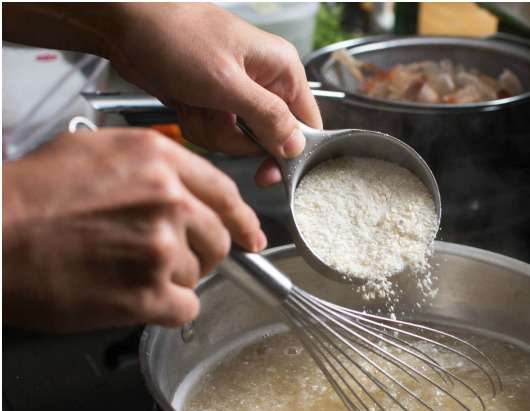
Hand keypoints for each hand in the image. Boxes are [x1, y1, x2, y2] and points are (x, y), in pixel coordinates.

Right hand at [2, 128, 264, 330]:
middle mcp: (167, 200)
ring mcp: (161, 247)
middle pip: (217, 239)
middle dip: (196, 253)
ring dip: (169, 280)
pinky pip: (184, 308)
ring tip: (123, 271)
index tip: (249, 235)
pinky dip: (162, 309)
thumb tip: (180, 187)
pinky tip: (130, 296)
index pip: (224, 193)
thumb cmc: (27, 198)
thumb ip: (146, 168)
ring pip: (197, 276)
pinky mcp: (150, 292)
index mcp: (156, 160)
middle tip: (160, 259)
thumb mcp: (88, 152)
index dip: (240, 219)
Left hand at [107, 2, 322, 186]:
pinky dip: (195, 123)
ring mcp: (236, 92)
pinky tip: (183, 102)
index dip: (291, 153)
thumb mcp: (227, 82)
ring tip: (194, 101)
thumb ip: (269, 117)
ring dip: (211, 129)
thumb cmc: (174, 36)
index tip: (269, 170)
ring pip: (238, 140)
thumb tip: (296, 146)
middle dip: (237, 137)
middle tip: (216, 113)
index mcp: (282, 70)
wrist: (123, 22)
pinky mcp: (212, 100)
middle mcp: (264, 81)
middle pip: (269, 139)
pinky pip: (214, 132)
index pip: (307, 126)